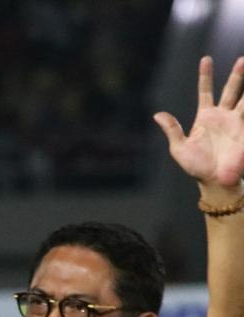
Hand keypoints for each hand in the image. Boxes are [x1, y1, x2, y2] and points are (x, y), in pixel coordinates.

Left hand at [154, 56, 243, 195]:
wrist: (214, 182)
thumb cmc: (196, 167)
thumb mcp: (179, 148)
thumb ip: (172, 130)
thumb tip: (157, 114)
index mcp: (206, 117)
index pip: (206, 91)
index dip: (206, 76)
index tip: (205, 59)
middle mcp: (224, 116)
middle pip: (231, 90)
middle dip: (237, 75)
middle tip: (241, 59)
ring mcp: (237, 122)